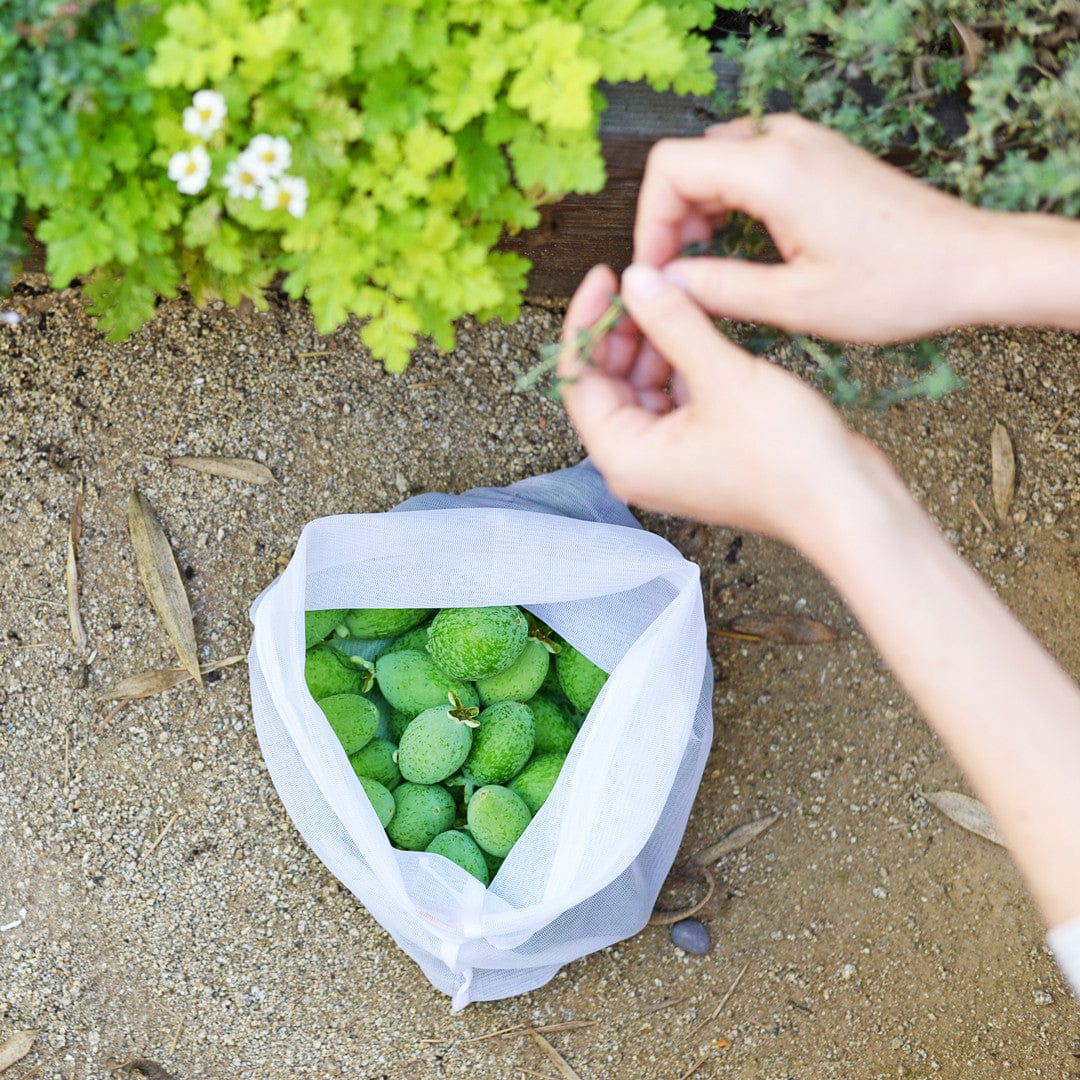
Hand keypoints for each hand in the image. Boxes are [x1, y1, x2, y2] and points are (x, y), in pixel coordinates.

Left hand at [558, 261, 884, 547]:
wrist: (845, 504)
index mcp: (623, 456)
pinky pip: (673, 398)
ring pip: (642, 387)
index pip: (579, 380)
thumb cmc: (786, 456)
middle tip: (648, 280)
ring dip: (655, 343)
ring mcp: (668, 460)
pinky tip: (700, 327)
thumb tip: (635, 280)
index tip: (606, 276)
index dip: (588, 323)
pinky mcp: (699, 452)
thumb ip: (673, 323)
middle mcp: (637, 463)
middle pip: (607, 383)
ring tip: (679, 296)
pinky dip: (681, 363)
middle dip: (625, 330)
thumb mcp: (722, 376)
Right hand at [633, 114, 990, 342]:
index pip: (670, 169)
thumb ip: (717, 291)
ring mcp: (806, 143)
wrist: (970, 264)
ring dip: (698, 212)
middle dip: (670, 221)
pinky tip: (737, 247)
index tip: (656, 272)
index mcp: (774, 172)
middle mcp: (786, 143)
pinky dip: (729, 202)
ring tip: (703, 268)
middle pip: (689, 161)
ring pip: (717, 161)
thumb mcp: (795, 304)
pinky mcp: (820, 156)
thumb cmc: (896, 286)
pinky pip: (751, 164)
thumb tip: (662, 285)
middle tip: (676, 278)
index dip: (650, 222)